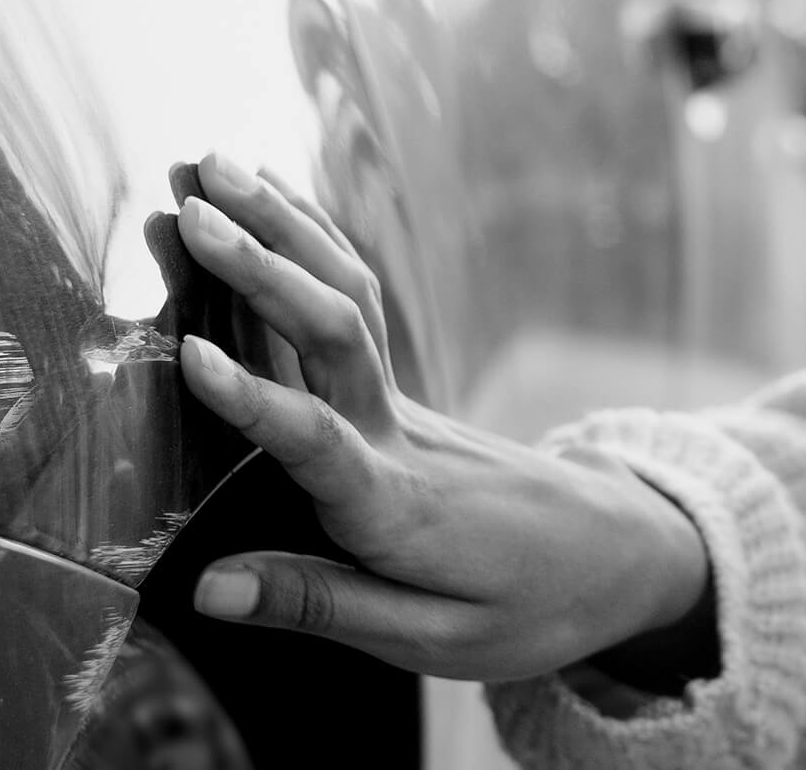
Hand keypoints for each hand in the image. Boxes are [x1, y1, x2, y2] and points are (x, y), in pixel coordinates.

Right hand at [171, 152, 708, 680]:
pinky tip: (271, 197)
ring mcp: (407, 404)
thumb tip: (205, 588)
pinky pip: (358, 302)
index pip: (319, 443)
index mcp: (397, 506)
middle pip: (334, 334)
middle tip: (187, 209)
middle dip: (260, 268)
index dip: (253, 402)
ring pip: (348, 297)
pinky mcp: (405, 394)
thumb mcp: (432, 640)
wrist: (618, 556)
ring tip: (212, 165)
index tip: (189, 353)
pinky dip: (314, 242)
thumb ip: (320, 604)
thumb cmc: (527, 609)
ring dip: (281, 227)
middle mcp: (400, 435)